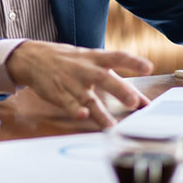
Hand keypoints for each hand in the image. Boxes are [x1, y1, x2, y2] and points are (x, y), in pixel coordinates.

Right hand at [5, 41, 153, 127]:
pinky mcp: (60, 94)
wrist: (34, 58)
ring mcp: (72, 83)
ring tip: (112, 125)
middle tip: (133, 102)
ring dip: (100, 113)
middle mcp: (85, 70)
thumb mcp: (91, 62)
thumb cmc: (69, 61)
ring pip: (89, 99)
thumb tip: (142, 100)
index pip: (117, 57)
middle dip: (119, 90)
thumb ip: (117, 80)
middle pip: (105, 79)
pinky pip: (69, 104)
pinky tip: (82, 116)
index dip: (133, 62)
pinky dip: (75, 110)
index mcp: (95, 58)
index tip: (148, 67)